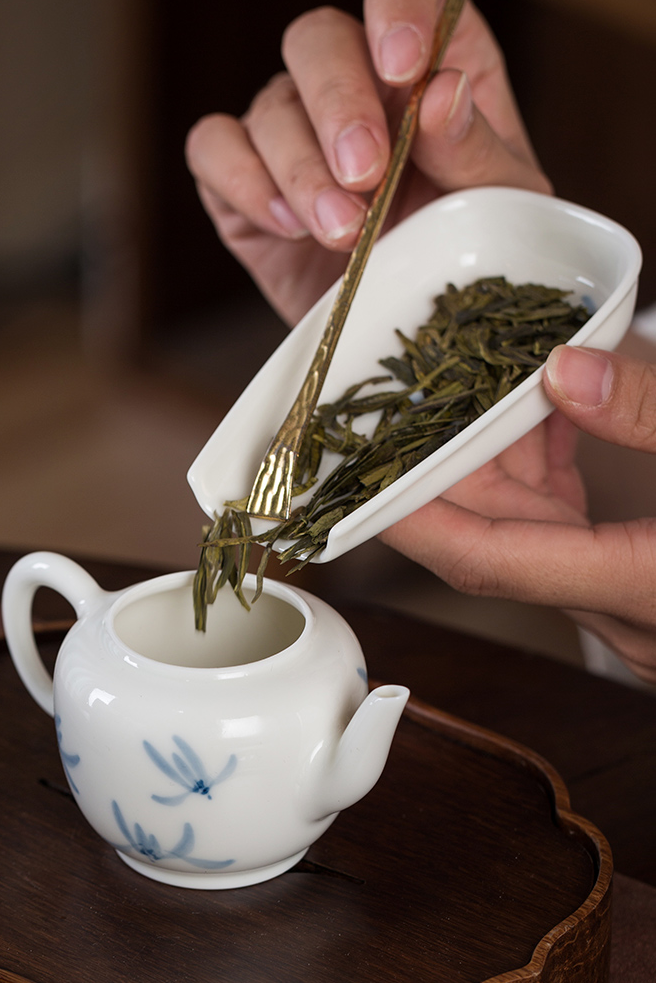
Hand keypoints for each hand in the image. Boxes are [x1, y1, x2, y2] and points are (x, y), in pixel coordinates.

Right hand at [185, 0, 550, 326]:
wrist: (411, 331)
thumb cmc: (466, 250)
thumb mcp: (502, 204)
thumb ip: (476, 148)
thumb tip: (439, 91)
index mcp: (431, 52)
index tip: (402, 62)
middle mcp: (353, 73)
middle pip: (316, 38)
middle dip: (338, 107)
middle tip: (367, 176)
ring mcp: (289, 120)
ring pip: (268, 104)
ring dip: (303, 170)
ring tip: (345, 233)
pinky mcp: (238, 176)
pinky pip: (214, 150)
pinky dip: (247, 184)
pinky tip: (291, 227)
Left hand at [381, 344, 655, 684]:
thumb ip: (650, 412)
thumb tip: (565, 370)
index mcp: (642, 589)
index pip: (487, 561)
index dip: (410, 517)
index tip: (357, 476)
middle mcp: (623, 613)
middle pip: (493, 537)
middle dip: (438, 464)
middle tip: (395, 397)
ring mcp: (629, 601)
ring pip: (529, 526)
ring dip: (493, 456)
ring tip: (463, 381)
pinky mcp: (641, 579)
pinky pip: (570, 522)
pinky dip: (546, 466)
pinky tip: (545, 408)